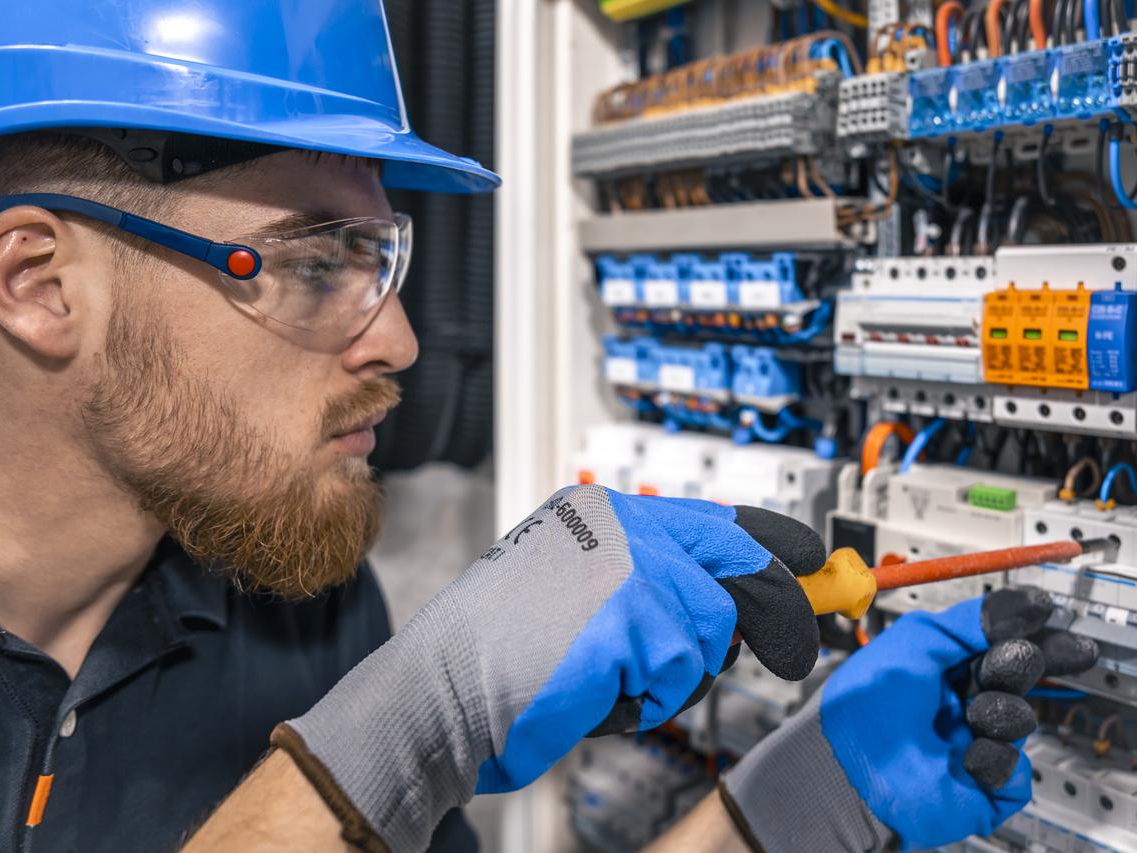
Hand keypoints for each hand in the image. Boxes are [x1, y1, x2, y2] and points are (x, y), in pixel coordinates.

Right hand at [275, 485, 821, 850]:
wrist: (443, 687)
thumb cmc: (502, 654)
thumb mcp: (580, 594)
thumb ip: (650, 583)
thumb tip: (734, 604)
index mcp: (602, 515)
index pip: (712, 516)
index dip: (771, 543)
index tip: (810, 562)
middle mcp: (617, 526)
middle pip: (736, 564)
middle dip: (774, 612)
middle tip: (795, 648)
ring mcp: (623, 565)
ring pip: (709, 628)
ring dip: (676, 671)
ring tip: (613, 676)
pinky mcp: (628, 613)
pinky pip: (679, 671)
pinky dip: (648, 697)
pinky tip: (598, 690)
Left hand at [722, 588, 1099, 852]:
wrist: (850, 767)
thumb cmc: (866, 704)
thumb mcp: (915, 642)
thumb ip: (969, 621)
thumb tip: (1024, 604)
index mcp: (942, 668)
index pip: (997, 645)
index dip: (1026, 633)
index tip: (1051, 617)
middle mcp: (959, 704)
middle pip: (1015, 678)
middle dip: (1016, 666)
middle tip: (1007, 665)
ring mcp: (972, 745)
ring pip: (1020, 720)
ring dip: (1000, 713)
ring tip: (972, 715)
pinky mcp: (983, 788)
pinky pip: (1017, 772)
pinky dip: (996, 761)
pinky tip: (969, 757)